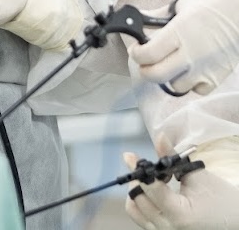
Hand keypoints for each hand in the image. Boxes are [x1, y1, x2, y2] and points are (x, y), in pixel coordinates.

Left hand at [124, 143, 238, 229]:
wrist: (233, 222)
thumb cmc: (220, 198)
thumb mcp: (197, 175)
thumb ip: (174, 157)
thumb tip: (159, 136)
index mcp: (181, 214)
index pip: (151, 190)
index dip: (140, 170)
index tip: (129, 155)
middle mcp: (169, 229)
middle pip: (138, 200)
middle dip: (138, 179)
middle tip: (145, 166)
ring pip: (135, 211)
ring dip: (137, 191)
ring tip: (149, 179)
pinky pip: (141, 218)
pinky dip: (141, 202)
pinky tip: (153, 191)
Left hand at [129, 0, 238, 94]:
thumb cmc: (215, 1)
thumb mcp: (183, 3)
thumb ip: (159, 16)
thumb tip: (137, 19)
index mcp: (179, 32)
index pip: (148, 54)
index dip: (137, 53)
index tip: (136, 48)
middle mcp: (191, 54)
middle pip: (157, 75)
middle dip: (145, 69)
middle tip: (145, 61)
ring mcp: (205, 68)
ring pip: (176, 86)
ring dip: (168, 77)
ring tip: (170, 64)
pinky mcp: (218, 76)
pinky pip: (197, 90)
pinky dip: (190, 84)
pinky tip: (190, 70)